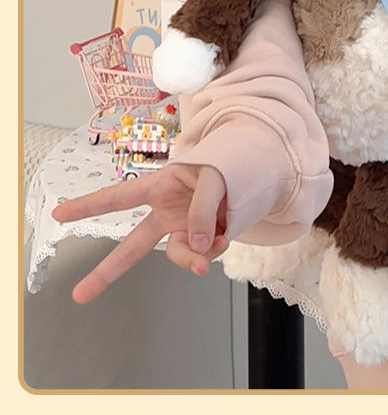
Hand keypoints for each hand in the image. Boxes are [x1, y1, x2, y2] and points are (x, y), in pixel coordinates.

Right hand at [51, 163, 228, 303]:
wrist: (257, 173)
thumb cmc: (228, 164)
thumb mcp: (215, 175)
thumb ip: (201, 209)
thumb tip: (194, 246)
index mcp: (161, 186)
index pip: (119, 197)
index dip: (88, 205)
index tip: (59, 214)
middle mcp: (166, 211)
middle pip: (132, 244)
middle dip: (107, 270)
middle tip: (80, 294)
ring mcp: (183, 228)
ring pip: (178, 254)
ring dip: (193, 258)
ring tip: (215, 243)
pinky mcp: (202, 240)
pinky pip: (202, 255)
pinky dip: (215, 249)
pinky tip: (226, 233)